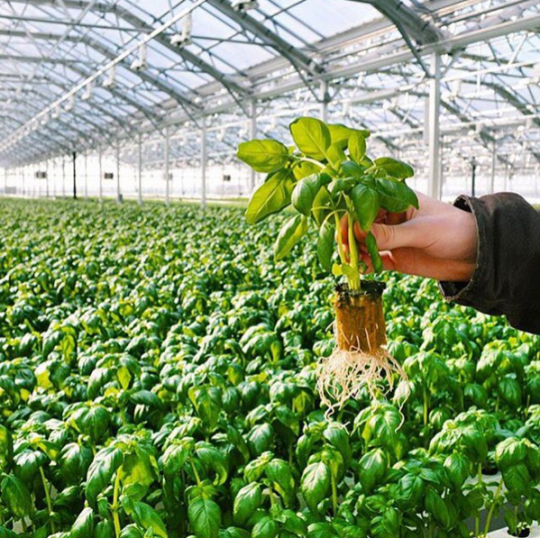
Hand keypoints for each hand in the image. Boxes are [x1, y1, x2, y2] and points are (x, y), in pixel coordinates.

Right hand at [341, 192, 477, 281]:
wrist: (476, 256)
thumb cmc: (454, 230)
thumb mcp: (422, 231)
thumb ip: (392, 234)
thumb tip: (360, 233)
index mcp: (397, 200)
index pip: (367, 203)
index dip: (353, 215)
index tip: (345, 229)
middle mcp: (390, 218)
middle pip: (361, 225)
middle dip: (350, 236)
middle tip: (343, 248)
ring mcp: (391, 238)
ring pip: (364, 244)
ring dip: (355, 252)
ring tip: (349, 262)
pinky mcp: (394, 257)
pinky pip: (373, 261)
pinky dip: (365, 265)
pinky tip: (360, 270)